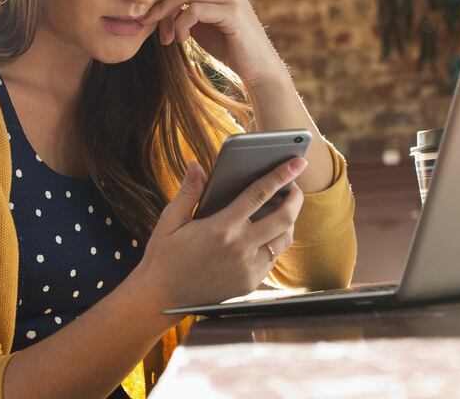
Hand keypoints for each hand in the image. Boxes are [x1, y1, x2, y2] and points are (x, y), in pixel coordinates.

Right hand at [134, 157, 306, 309]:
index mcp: (221, 228)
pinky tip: (269, 232)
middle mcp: (239, 249)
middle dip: (296, 198)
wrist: (162, 297)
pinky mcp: (250, 283)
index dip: (281, 175)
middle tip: (295, 185)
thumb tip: (196, 165)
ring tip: (285, 208)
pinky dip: (276, 242)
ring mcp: (248, 268)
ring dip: (290, 221)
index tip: (297, 162)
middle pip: (283, 218)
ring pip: (284, 240)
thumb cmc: (164, 255)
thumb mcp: (170, 220)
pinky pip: (273, 258)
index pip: (259, 194)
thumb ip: (188, 192)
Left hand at [139, 0, 286, 86]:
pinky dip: (182, 25)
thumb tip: (154, 5)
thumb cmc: (227, 44)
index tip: (152, 22)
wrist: (256, 66)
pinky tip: (182, 40)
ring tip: (169, 38)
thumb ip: (182, 9)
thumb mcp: (199, 22)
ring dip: (169, 17)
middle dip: (162, 8)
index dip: (163, 1)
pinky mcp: (233, 11)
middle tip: (154, 29)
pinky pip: (195, 10)